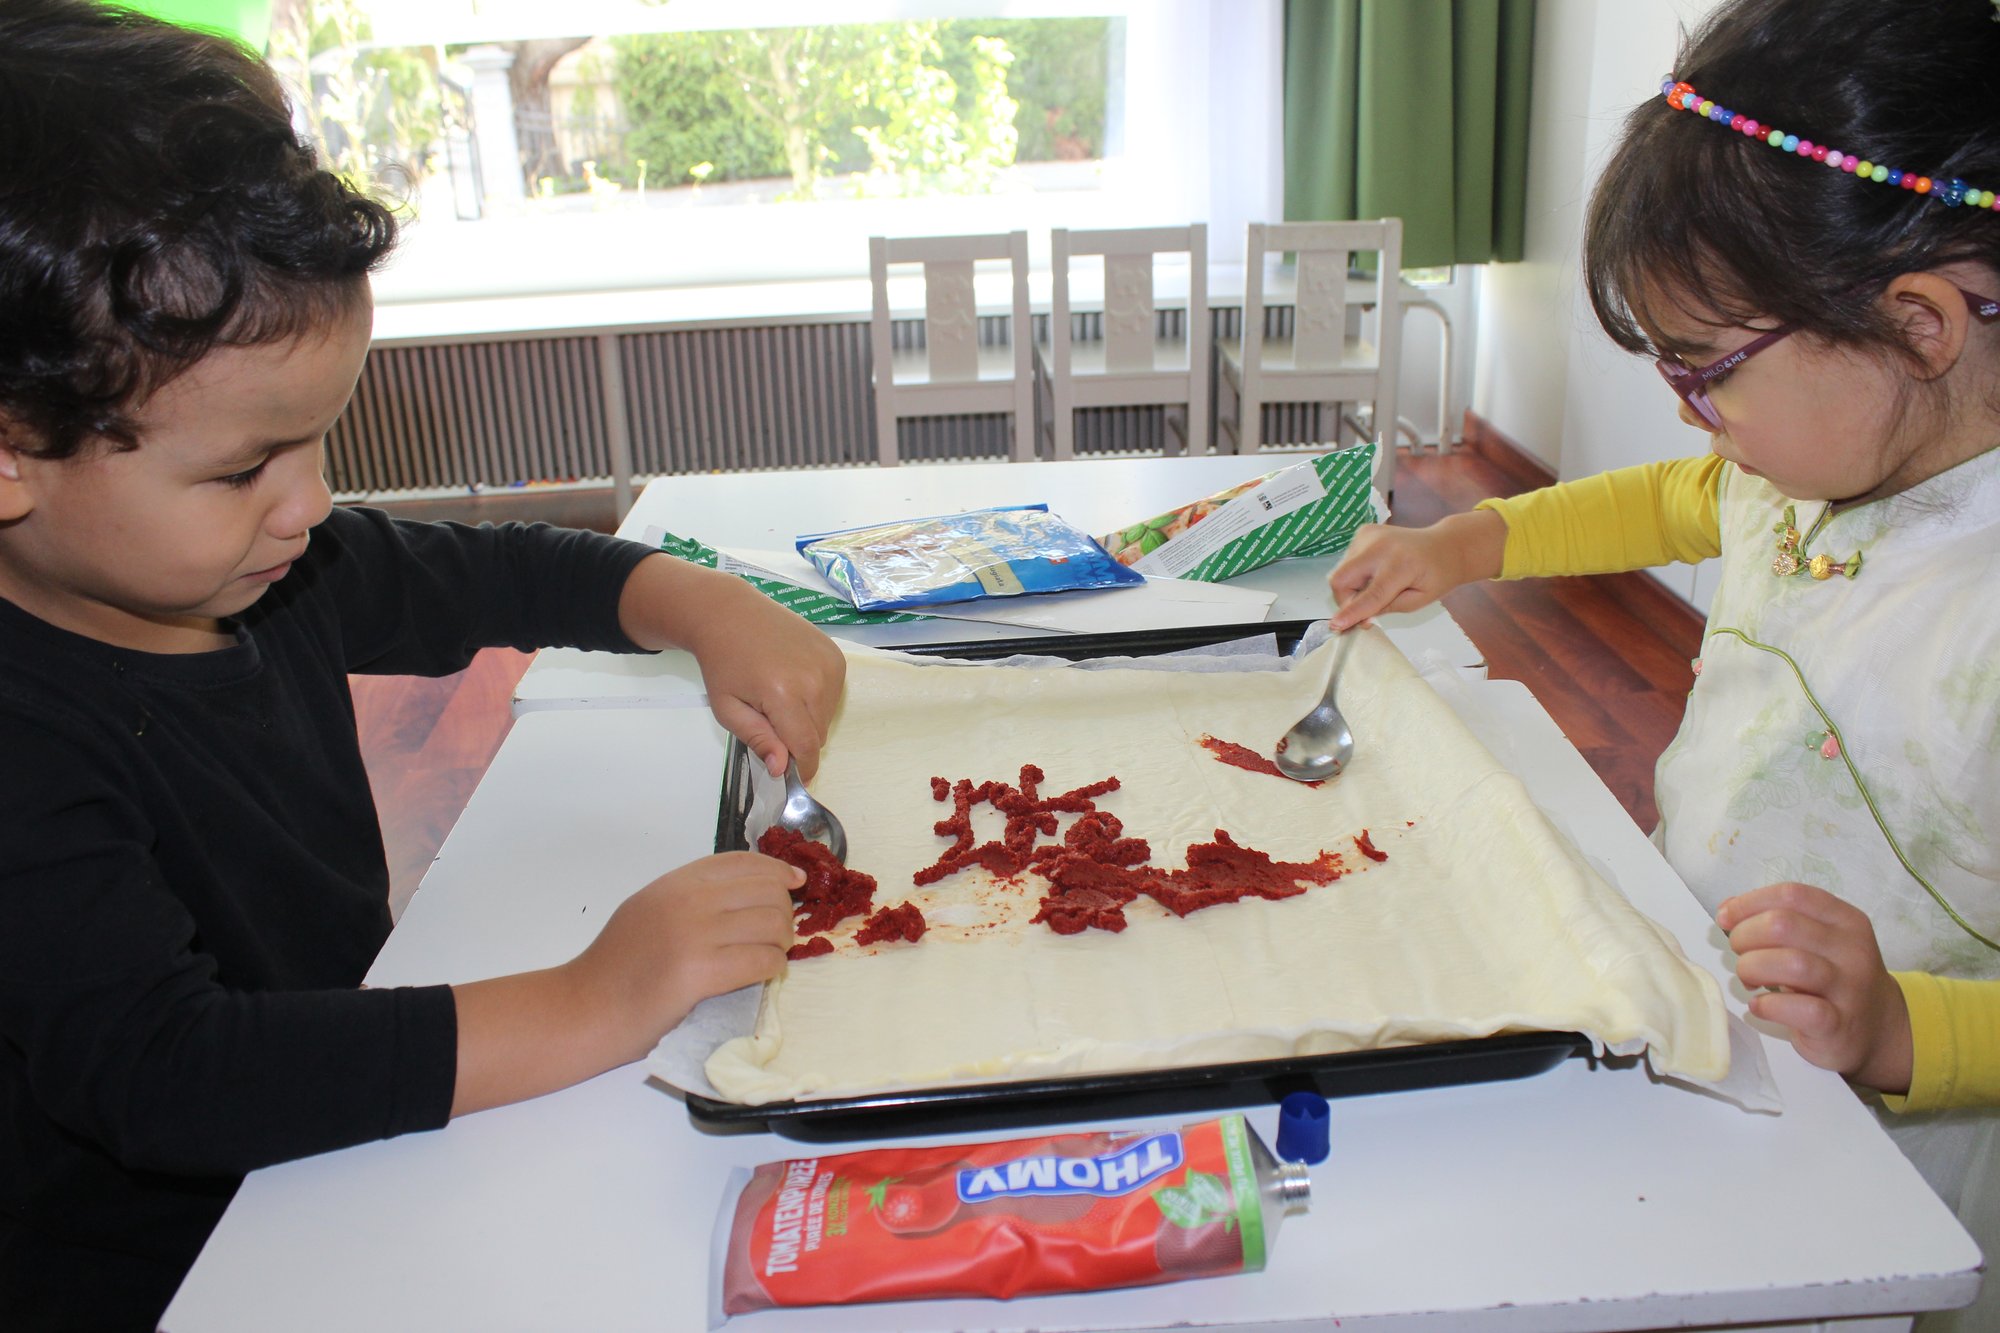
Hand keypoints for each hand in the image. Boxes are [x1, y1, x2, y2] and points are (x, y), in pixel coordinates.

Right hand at [569, 853, 800, 1059]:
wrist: (584, 1010)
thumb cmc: (616, 969)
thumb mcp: (648, 911)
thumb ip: (692, 899)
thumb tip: (748, 896)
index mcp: (674, 883)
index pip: (741, 862)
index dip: (776, 869)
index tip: (795, 881)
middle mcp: (685, 901)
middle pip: (765, 891)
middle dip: (784, 913)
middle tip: (779, 936)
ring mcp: (693, 934)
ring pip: (771, 924)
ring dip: (782, 942)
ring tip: (772, 956)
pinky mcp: (699, 972)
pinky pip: (761, 960)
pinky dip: (772, 968)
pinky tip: (763, 975)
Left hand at [619, 555, 845, 778]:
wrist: (731, 613)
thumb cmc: (723, 662)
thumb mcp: (727, 708)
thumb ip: (757, 738)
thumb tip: (782, 768)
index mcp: (784, 693)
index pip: (806, 745)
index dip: (804, 768)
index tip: (797, 778)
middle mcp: (815, 679)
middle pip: (819, 734)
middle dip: (799, 740)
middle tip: (771, 723)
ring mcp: (830, 664)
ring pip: (828, 716)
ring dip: (809, 720)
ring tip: (781, 699)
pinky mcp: (837, 655)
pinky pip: (835, 695)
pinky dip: (818, 699)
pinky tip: (794, 683)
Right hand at [1327, 511, 1506, 630]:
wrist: (1445, 545)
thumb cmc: (1437, 576)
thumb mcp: (1418, 601)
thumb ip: (1386, 608)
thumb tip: (1358, 618)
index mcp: (1401, 564)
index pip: (1371, 594)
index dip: (1352, 611)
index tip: (1336, 626)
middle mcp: (1380, 545)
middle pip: (1342, 578)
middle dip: (1345, 599)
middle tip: (1364, 609)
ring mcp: (1369, 535)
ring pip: (1341, 571)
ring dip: (1353, 586)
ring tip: (1378, 584)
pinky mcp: (1363, 532)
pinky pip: (1346, 562)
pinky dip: (1356, 573)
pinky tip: (1376, 571)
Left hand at [1716, 881, 1913, 1093]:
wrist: (1878, 1030)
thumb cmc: (1834, 979)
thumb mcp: (1815, 942)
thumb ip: (1775, 920)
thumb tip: (1727, 909)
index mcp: (1846, 921)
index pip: (1791, 895)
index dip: (1749, 903)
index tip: (1726, 918)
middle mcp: (1852, 950)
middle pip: (1784, 924)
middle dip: (1745, 936)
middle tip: (1740, 953)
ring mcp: (1849, 989)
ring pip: (1792, 963)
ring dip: (1753, 968)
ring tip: (1749, 979)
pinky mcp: (1838, 1024)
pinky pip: (1798, 1008)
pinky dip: (1767, 1005)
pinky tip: (1760, 1006)